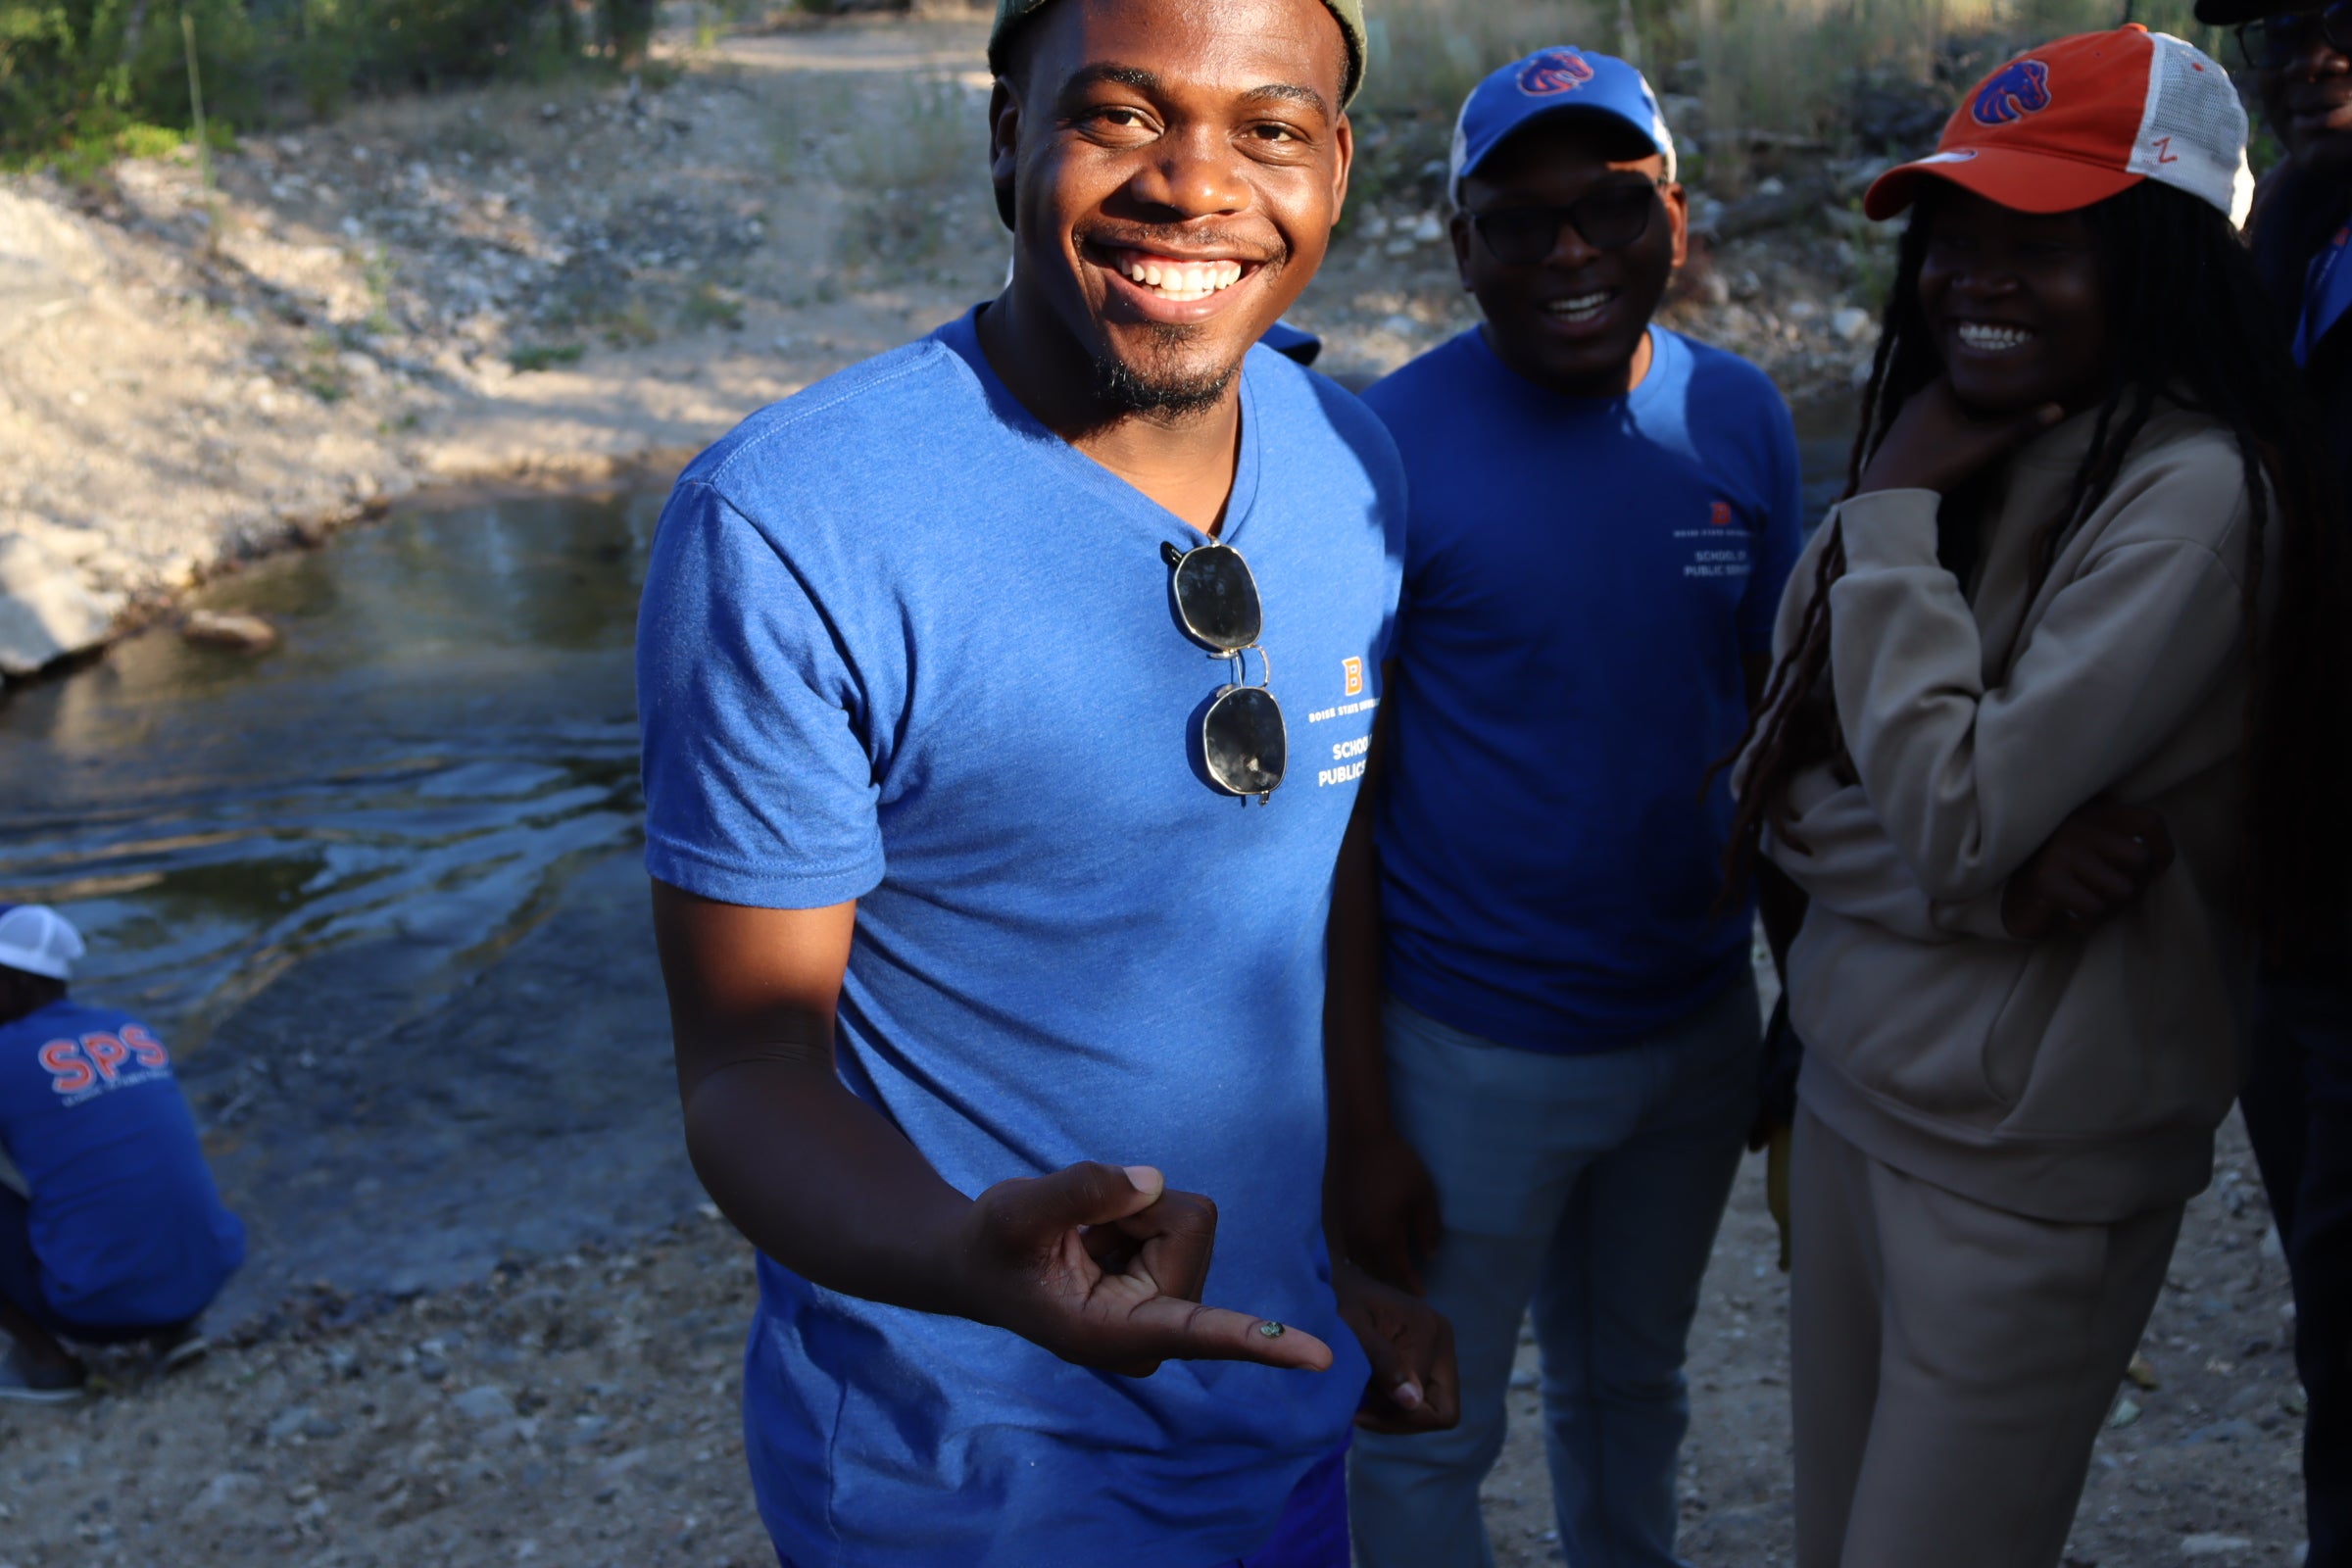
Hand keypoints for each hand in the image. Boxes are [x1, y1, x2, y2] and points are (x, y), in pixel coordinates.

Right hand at [957, 1161, 1333, 1378]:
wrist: (984, 1262)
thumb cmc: (994, 1246)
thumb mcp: (1015, 1212)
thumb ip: (1079, 1191)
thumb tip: (1153, 1181)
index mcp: (1114, 1335)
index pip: (1197, 1333)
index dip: (1258, 1341)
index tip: (1318, 1358)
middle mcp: (1155, 1331)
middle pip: (1189, 1227)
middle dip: (1131, 1210)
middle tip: (1076, 1234)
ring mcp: (1170, 1309)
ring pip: (1188, 1217)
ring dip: (1131, 1212)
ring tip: (1085, 1239)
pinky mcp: (1177, 1282)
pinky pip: (1181, 1213)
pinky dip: (1135, 1212)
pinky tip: (1100, 1239)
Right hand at [1333, 1122, 1441, 1293]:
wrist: (1359, 1138)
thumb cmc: (1397, 1165)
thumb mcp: (1423, 1196)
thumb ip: (1427, 1229)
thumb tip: (1429, 1256)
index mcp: (1382, 1239)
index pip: (1398, 1272)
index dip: (1411, 1285)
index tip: (1422, 1294)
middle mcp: (1358, 1241)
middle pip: (1376, 1273)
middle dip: (1393, 1282)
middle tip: (1406, 1286)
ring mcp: (1343, 1230)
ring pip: (1358, 1263)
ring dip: (1374, 1272)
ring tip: (1388, 1274)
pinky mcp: (1333, 1218)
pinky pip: (1346, 1249)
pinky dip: (1359, 1258)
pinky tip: (1367, 1254)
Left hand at [1334, 1259, 1458, 1433]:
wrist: (1332, 1279)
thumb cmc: (1335, 1301)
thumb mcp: (1351, 1328)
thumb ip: (1382, 1361)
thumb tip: (1413, 1401)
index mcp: (1431, 1332)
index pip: (1434, 1410)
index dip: (1396, 1417)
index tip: (1357, 1408)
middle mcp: (1443, 1340)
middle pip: (1442, 1411)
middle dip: (1401, 1420)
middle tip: (1360, 1410)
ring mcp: (1438, 1347)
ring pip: (1432, 1408)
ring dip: (1394, 1412)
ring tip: (1358, 1396)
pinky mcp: (1426, 1354)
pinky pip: (1422, 1396)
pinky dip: (1394, 1403)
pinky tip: (1366, 1392)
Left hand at [1855, 378, 2063, 497]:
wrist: (1888, 493)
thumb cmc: (1936, 463)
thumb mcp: (1983, 445)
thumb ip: (2020, 427)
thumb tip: (2058, 409)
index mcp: (1938, 389)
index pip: (1973, 370)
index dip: (1995, 372)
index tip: (2016, 375)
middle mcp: (1920, 395)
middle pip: (1959, 386)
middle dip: (1982, 391)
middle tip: (2009, 394)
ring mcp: (1907, 414)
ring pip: (1944, 403)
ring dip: (1964, 407)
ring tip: (1989, 413)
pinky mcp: (1901, 433)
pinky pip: (1931, 418)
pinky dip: (1948, 420)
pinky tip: (1959, 432)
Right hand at [2001, 800, 2175, 939]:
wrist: (2001, 896)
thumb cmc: (2059, 875)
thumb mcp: (2090, 848)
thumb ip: (2120, 842)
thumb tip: (2157, 859)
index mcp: (2092, 813)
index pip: (2149, 822)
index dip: (2163, 849)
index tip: (2155, 870)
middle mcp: (2078, 824)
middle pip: (2141, 861)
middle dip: (2132, 887)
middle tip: (2107, 895)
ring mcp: (2061, 849)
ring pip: (2122, 890)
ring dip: (2110, 908)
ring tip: (2086, 905)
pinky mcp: (2047, 878)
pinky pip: (2094, 908)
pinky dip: (2086, 920)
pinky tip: (2068, 915)